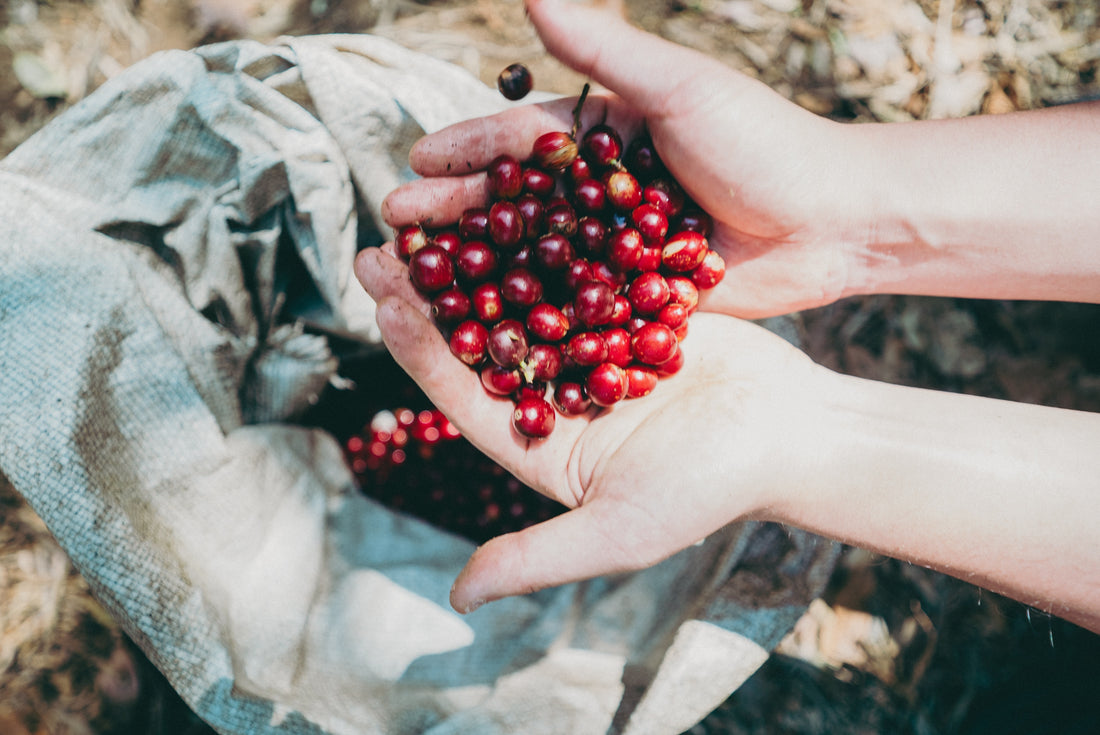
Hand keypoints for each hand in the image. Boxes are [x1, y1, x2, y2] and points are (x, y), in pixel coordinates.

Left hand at [354, 245, 831, 611]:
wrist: (795, 434)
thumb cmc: (711, 489)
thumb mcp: (619, 531)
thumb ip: (535, 557)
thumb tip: (457, 599)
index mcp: (538, 443)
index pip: (464, 395)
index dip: (420, 351)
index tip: (383, 301)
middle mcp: (554, 394)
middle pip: (479, 339)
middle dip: (430, 294)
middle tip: (385, 242)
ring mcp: (590, 348)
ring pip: (520, 294)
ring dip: (476, 255)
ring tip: (432, 211)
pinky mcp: (627, 308)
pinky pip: (576, 267)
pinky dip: (545, 235)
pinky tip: (511, 193)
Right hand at [381, 0, 869, 318]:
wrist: (836, 221)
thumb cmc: (764, 142)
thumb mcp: (679, 89)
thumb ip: (605, 52)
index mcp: (610, 134)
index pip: (522, 140)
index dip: (467, 150)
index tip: (415, 161)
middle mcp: (607, 190)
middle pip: (518, 201)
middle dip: (457, 211)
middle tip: (396, 225)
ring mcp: (621, 246)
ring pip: (539, 255)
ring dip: (483, 266)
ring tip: (425, 277)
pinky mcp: (641, 294)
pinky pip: (580, 303)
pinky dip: (538, 312)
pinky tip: (493, 326)